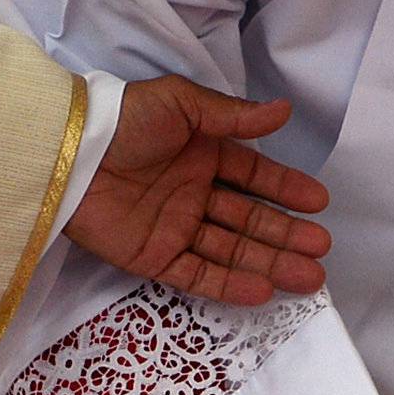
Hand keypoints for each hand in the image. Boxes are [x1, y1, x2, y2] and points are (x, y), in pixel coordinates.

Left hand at [66, 77, 329, 307]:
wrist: (72, 153)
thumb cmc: (126, 119)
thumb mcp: (183, 104)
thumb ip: (233, 116)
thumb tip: (284, 111)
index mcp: (203, 154)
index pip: (253, 177)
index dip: (285, 191)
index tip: (318, 204)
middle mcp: (194, 194)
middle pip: (249, 220)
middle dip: (287, 236)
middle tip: (321, 251)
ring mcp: (176, 228)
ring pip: (232, 250)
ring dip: (270, 264)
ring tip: (309, 278)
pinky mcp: (154, 258)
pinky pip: (198, 275)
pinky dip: (230, 284)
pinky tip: (263, 290)